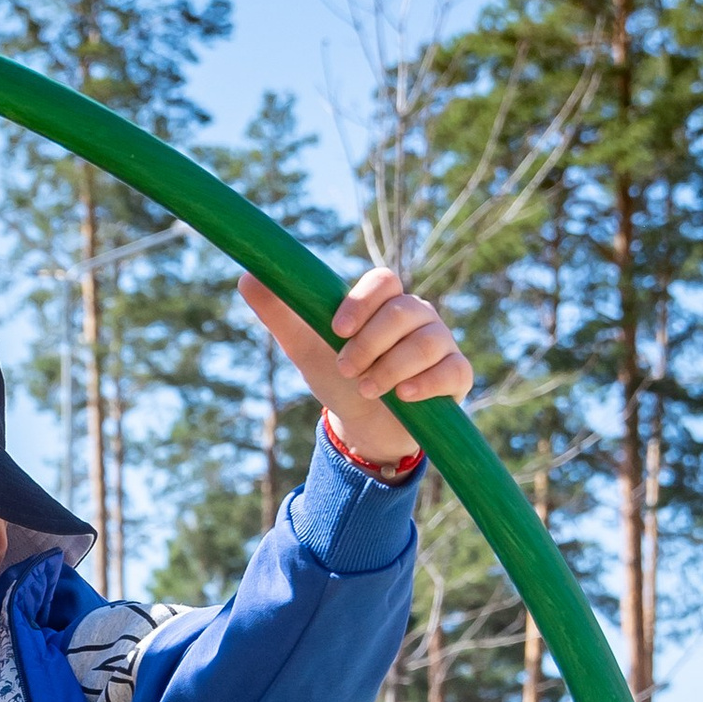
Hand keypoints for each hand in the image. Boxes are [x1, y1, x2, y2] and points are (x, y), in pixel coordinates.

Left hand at [237, 265, 472, 468]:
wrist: (363, 424)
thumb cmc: (338, 376)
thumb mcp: (305, 347)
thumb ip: (281, 313)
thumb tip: (247, 277)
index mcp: (384, 302)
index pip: (384, 280)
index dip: (362, 301)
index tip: (337, 329)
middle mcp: (417, 316)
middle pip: (404, 312)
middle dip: (371, 342)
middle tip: (346, 369)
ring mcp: (440, 344)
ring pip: (426, 343)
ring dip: (391, 368)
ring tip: (366, 388)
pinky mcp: (455, 376)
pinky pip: (452, 371)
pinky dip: (427, 383)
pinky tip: (404, 396)